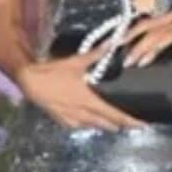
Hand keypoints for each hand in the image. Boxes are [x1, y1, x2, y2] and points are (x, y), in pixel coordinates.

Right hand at [17, 50, 145, 131]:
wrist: (29, 81)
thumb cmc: (54, 71)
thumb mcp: (76, 61)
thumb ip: (96, 55)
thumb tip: (112, 44)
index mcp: (89, 101)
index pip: (115, 115)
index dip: (130, 121)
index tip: (143, 125)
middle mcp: (83, 114)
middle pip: (107, 125)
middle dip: (121, 125)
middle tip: (133, 125)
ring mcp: (71, 119)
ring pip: (94, 127)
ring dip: (106, 126)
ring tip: (115, 125)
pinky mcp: (62, 120)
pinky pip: (80, 126)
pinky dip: (89, 125)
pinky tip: (90, 122)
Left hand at [123, 11, 171, 67]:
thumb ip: (161, 43)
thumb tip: (143, 55)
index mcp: (166, 19)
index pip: (141, 25)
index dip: (126, 35)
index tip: (112, 47)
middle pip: (149, 30)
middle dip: (134, 45)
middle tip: (124, 60)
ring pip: (163, 36)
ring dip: (150, 49)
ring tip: (140, 62)